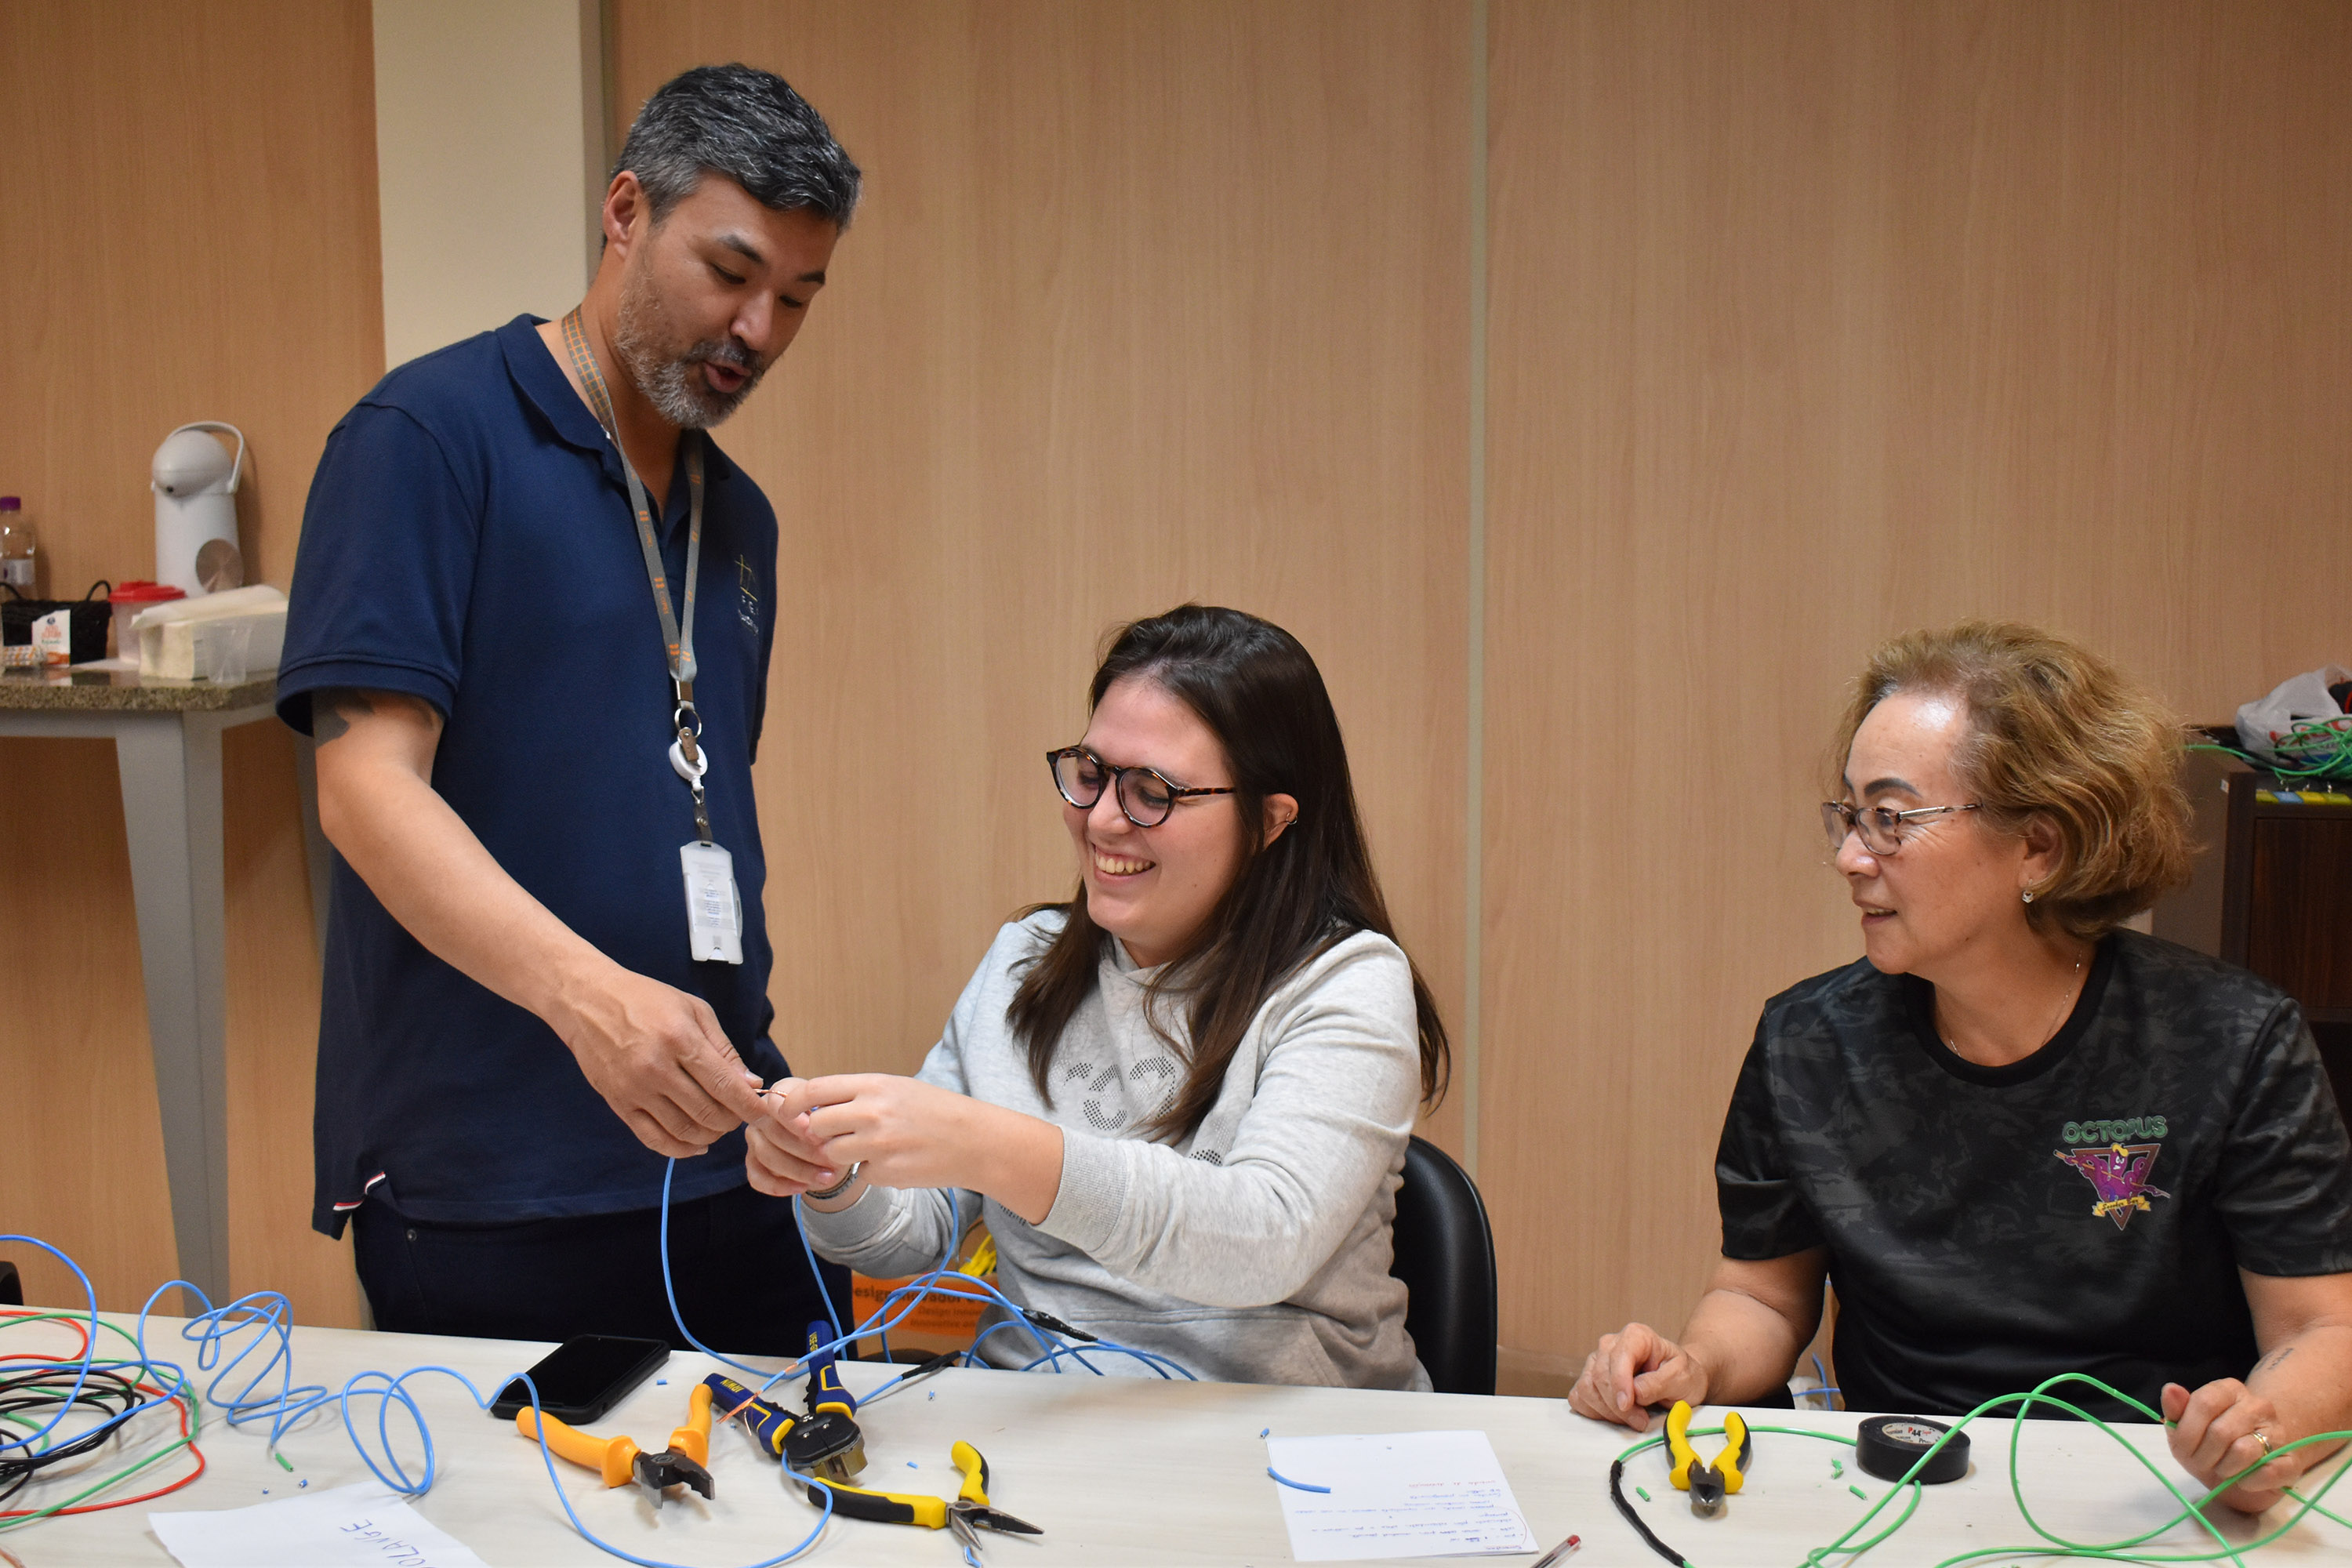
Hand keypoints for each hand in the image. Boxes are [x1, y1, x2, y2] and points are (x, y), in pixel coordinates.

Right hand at [548, 966, 765, 1157]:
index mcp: (679, 1039)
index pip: (724, 1085)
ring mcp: (634, 1089)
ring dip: (710, 1135)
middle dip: (732, 1121)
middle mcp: (656, 1067)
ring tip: (719, 1124)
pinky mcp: (618, 1104)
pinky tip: (696, 1143)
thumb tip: (751, 1084)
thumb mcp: (694, 1010)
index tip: (765, 1115)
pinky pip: (654, 1139)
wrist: (588, 1001)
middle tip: (740, 1115)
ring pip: (684, 1131)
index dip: (750, 1106)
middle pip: (707, 1113)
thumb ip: (725, 1049)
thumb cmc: (647, 1000)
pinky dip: (681, 1149)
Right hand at [744, 1080, 843, 1195]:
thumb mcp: (836, 1114)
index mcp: (781, 1092)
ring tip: (827, 1177)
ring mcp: (754, 1138)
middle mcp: (762, 1113)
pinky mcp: (752, 1162)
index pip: (777, 1103)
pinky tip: (803, 1188)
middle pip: (774, 1133)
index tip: (818, 1137)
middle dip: (805, 1151)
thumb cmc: (833, 1122)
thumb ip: (829, 1116)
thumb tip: (829, 1132)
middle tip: (831, 1161)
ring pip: (767, 1156)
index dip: (795, 1122)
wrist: (832, 1143)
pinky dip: (780, 1186)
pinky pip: (757, 1177)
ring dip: (799, 1170)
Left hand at [795, 1074, 992, 1192]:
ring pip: (832, 1154)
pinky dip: (872, 1171)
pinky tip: (897, 1160)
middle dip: (819, 1134)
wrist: (975, 1140)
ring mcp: (878, 1144)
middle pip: (816, 1126)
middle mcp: (872, 1113)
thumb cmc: (935, 1111)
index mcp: (873, 1085)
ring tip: (873, 1147)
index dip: (793, 1103)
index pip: (815, 1090)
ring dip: (843, 1155)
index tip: (787, 1112)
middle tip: (837, 1135)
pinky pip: (860, 1174)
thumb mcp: (896, 1089)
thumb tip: (813, 1108)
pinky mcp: (885, 1172)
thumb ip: (857, 1096)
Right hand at [1567, 1322, 1709, 1430]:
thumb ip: (1658, 1383)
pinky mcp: (1589, 1379)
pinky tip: (1614, 1416)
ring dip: (1607, 1411)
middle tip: (1640, 1421)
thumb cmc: (1681, 1374)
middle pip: (1600, 1376)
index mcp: (1635, 1336)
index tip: (1627, 1405)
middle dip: (1618, 1405)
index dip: (1619, 1383)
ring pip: (1586, 1388)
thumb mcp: (1681, 1377)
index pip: (1618, 1357)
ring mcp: (1597, 1361)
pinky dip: (1594, 1411)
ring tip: (1632, 1419)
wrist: (1678, 1379)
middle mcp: (1611, 1344)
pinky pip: (1579, 1397)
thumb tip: (1635, 1393)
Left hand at [2163, 1379, 2296, 1512]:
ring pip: (2243, 1451)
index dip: (2188, 1431)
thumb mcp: (2184, 1429)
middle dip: (2203, 1455)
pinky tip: (2243, 1481)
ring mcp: (2278, 1432)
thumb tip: (2171, 1389)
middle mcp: (2257, 1405)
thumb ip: (2176, 1410)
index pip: (2205, 1402)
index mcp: (2229, 1390)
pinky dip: (2248, 1482)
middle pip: (2221, 1431)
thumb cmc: (2209, 1446)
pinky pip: (2268, 1472)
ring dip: (2225, 1469)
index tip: (2182, 1448)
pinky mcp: (2291, 1462)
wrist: (2243, 1473)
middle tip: (2201, 1464)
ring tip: (2222, 1470)